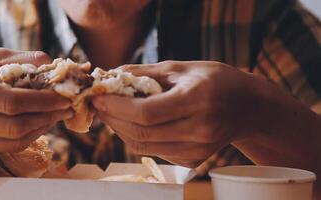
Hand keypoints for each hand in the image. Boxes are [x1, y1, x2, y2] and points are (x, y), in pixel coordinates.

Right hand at [0, 48, 72, 160]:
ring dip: (40, 130)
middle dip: (47, 118)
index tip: (64, 98)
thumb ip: (21, 60)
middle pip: (15, 128)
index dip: (42, 102)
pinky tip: (35, 124)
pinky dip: (26, 137)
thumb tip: (55, 66)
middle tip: (66, 109)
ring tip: (54, 116)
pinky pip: (4, 149)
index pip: (11, 103)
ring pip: (12, 144)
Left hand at [93, 61, 266, 167]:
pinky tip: (130, 123)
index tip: (97, 97)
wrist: (247, 107)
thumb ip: (144, 72)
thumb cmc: (216, 80)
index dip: (116, 107)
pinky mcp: (193, 159)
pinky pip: (154, 151)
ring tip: (109, 113)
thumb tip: (110, 74)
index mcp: (197, 100)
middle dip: (112, 119)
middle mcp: (199, 130)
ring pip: (144, 146)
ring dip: (120, 130)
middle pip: (141, 133)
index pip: (147, 113)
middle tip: (98, 104)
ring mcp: (197, 149)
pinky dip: (136, 137)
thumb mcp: (183, 67)